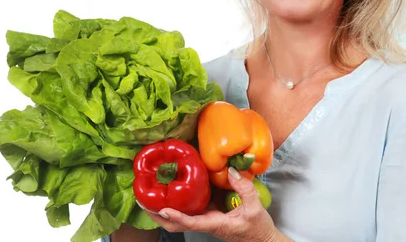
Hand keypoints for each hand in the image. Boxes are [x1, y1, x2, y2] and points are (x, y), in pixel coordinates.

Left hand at [145, 167, 278, 241]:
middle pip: (176, 225)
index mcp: (215, 224)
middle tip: (143, 201)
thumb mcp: (255, 206)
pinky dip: (177, 204)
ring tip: (149, 196)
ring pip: (179, 219)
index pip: (191, 222)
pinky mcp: (209, 215)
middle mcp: (206, 224)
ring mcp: (206, 220)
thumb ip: (243, 188)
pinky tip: (172, 191)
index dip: (176, 216)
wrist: (262, 240)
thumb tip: (230, 171)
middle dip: (158, 215)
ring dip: (162, 211)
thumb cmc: (258, 228)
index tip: (162, 209)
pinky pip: (189, 211)